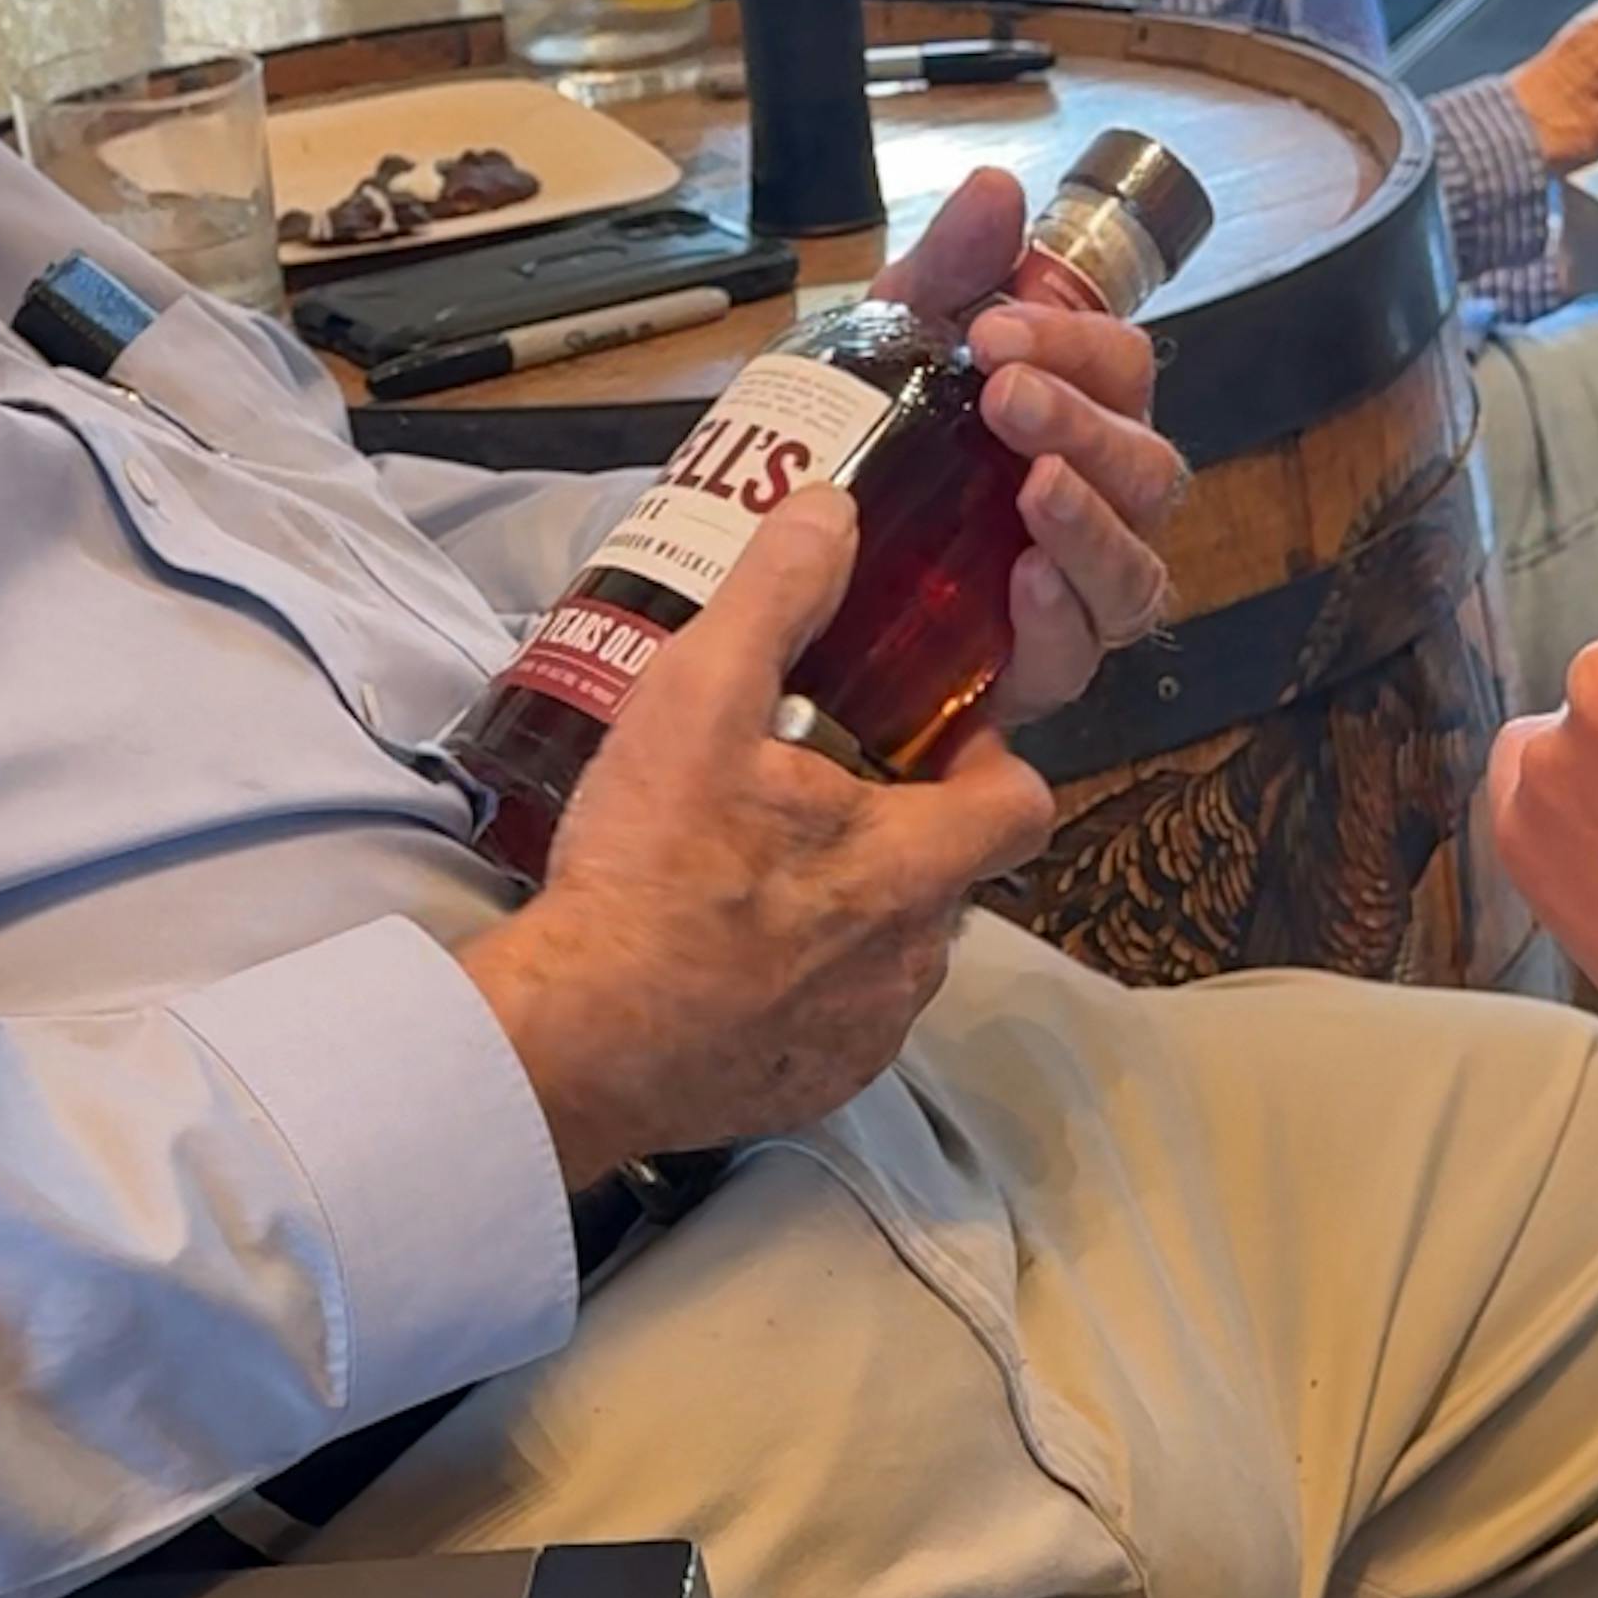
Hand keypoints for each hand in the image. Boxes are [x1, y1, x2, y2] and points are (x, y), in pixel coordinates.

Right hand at [461, 490, 1056, 1181]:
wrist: (574, 1042)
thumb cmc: (646, 876)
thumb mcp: (700, 697)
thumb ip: (776, 594)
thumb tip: (830, 510)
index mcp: (913, 861)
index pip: (1022, 802)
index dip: (987, 763)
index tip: (927, 741)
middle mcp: (914, 957)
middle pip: (949, 872)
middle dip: (897, 830)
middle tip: (804, 790)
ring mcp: (867, 1034)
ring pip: (892, 949)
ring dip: (847, 910)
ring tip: (749, 867)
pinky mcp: (814, 1087)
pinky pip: (837, 1021)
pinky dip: (799, 988)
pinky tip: (721, 952)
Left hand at [869, 169, 1187, 724]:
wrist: (788, 559)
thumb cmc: (877, 437)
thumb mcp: (899, 340)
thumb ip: (953, 267)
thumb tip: (998, 186)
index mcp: (1081, 412)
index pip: (1122, 368)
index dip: (1075, 343)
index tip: (996, 329)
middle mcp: (1098, 501)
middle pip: (1145, 465)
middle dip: (1082, 424)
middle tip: (1006, 397)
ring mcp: (1075, 590)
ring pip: (1132, 564)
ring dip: (1090, 520)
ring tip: (1034, 485)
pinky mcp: (1034, 666)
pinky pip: (1079, 650)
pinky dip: (1061, 617)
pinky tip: (1026, 581)